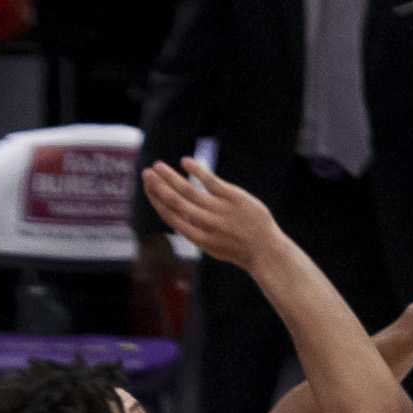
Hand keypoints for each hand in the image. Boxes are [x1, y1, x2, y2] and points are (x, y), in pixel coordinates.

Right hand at [142, 159, 287, 270]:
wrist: (266, 251)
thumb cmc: (238, 249)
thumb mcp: (212, 246)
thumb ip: (194, 231)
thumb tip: (177, 216)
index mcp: (197, 237)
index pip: (170, 216)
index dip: (156, 201)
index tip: (148, 188)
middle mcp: (206, 224)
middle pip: (175, 202)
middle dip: (158, 186)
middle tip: (146, 172)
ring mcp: (219, 211)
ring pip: (189, 190)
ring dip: (171, 177)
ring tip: (158, 165)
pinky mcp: (234, 198)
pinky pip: (211, 181)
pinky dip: (196, 170)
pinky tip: (185, 161)